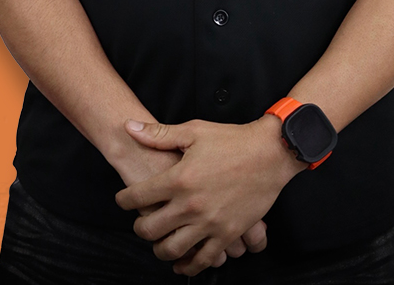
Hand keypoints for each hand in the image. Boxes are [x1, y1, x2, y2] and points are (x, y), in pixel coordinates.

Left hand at [116, 134, 267, 270]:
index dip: (124, 200)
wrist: (270, 153)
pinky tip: (182, 261)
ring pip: (171, 249)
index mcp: (179, 178)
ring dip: (158, 248)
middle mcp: (190, 205)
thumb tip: (130, 128)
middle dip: (138, 227)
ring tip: (158, 241)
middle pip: (149, 229)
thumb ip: (159, 134)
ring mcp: (209, 223)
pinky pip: (203, 260)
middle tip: (140, 221)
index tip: (123, 200)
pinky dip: (188, 265)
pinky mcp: (227, 234)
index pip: (137, 197)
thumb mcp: (194, 131)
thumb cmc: (232, 140)